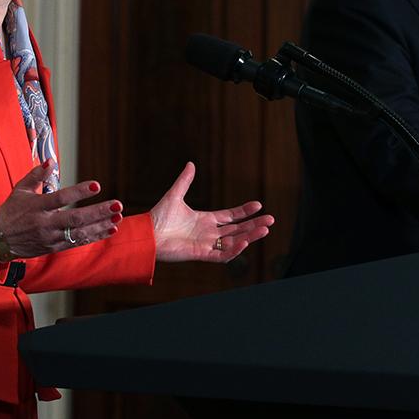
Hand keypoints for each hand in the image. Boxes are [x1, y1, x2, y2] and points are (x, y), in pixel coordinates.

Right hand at [0, 161, 122, 259]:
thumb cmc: (12, 211)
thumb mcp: (20, 190)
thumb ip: (36, 175)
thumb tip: (51, 161)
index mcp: (36, 206)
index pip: (60, 198)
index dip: (79, 191)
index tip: (96, 185)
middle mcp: (44, 223)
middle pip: (75, 218)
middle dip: (98, 212)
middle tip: (117, 204)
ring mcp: (51, 237)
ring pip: (79, 233)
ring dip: (101, 225)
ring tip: (118, 216)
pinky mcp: (54, 247)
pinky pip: (78, 242)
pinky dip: (95, 236)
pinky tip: (110, 229)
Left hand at [149, 162, 274, 262]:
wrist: (147, 234)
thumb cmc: (158, 217)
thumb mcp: (175, 195)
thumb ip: (185, 181)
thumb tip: (191, 163)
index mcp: (204, 220)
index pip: (230, 217)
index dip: (244, 212)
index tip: (258, 205)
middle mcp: (208, 233)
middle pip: (237, 230)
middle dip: (254, 225)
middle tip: (271, 220)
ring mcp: (206, 244)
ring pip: (234, 242)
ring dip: (250, 236)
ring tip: (265, 229)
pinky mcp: (201, 254)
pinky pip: (222, 255)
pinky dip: (234, 250)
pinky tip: (245, 242)